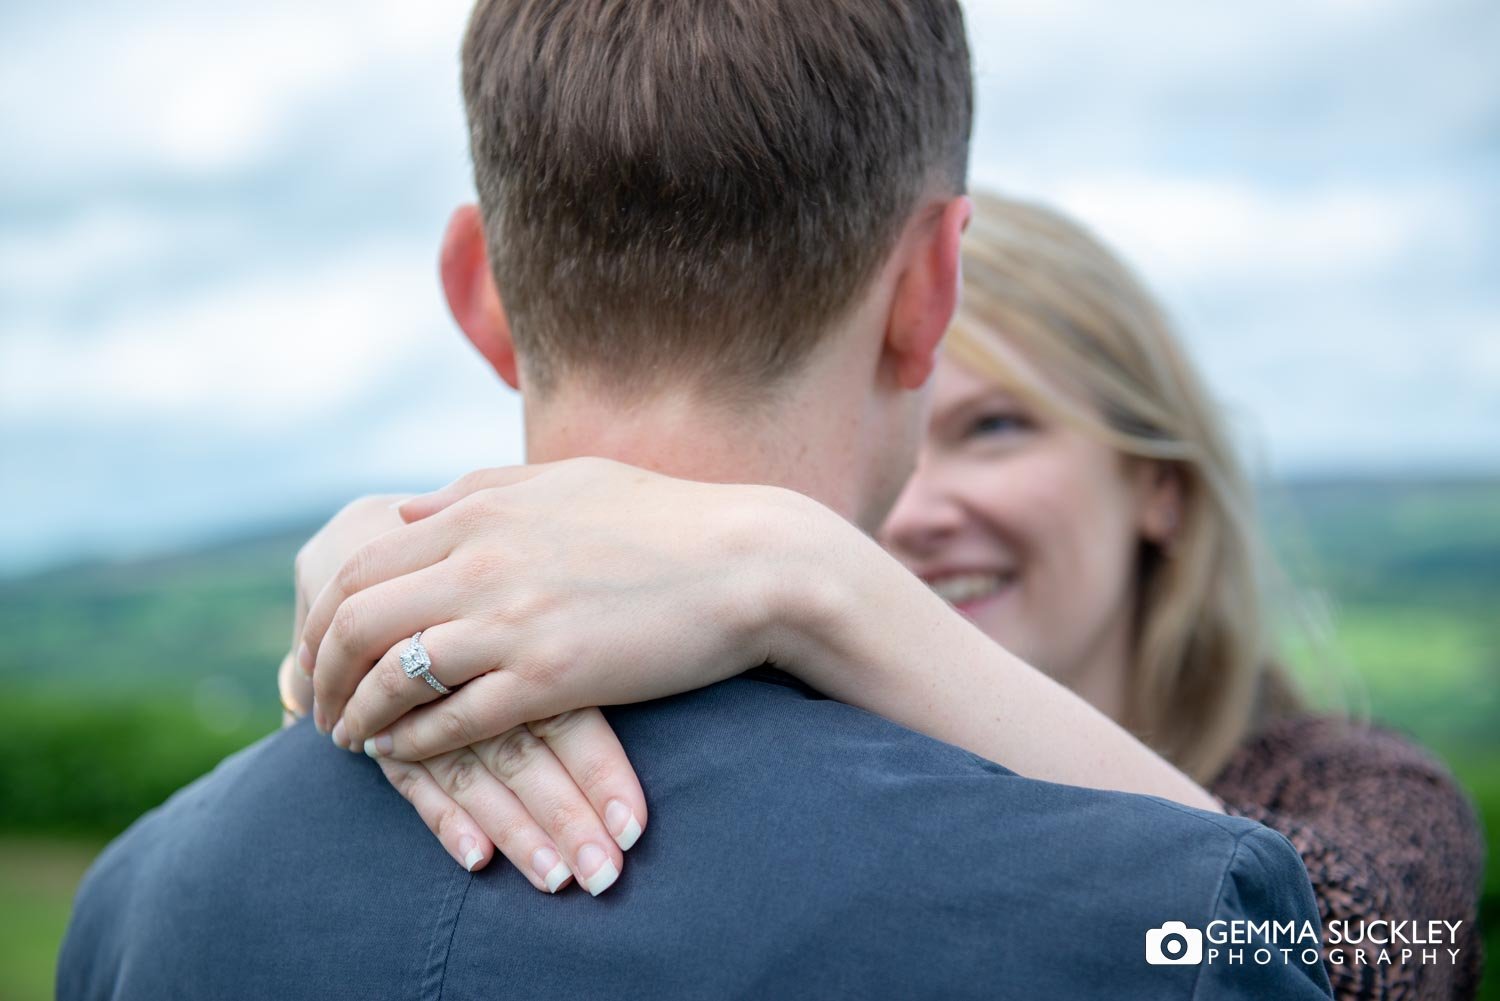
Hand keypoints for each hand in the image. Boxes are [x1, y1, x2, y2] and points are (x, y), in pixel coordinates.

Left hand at [299, 458, 810, 761]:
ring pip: (395, 676)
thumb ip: (475, 493)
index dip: (323, 616)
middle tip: (316, 703)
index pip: (360, 565)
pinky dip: (413, 742)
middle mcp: (481, 563)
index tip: (316, 650)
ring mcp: (514, 622)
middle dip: (320, 671)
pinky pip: (453, 721)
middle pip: (355, 622)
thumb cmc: (663, 519)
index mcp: (480, 511)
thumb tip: (404, 512)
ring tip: (349, 737)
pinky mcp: (552, 679)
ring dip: (358, 713)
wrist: (749, 562)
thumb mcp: (563, 482)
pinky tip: (404, 753)